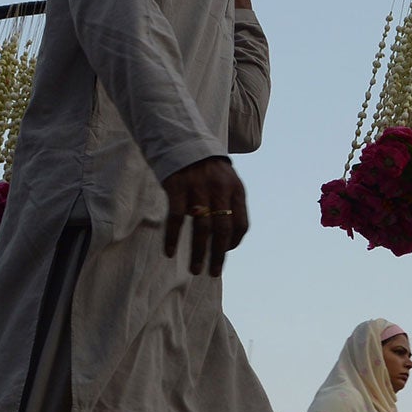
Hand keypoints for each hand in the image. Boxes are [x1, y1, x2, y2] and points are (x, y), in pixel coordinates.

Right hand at [160, 156, 247, 276]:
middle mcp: (220, 189)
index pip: (242, 224)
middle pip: (223, 229)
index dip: (235, 242)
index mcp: (236, 189)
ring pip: (202, 227)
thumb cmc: (205, 167)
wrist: (182, 139)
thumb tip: (228, 240)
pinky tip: (169, 252)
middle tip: (213, 272)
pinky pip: (176, 218)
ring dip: (199, 252)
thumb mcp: (226, 180)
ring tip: (195, 269)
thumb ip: (229, 204)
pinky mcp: (177, 186)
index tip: (225, 252)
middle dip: (218, 255)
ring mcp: (198, 187)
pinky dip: (173, 237)